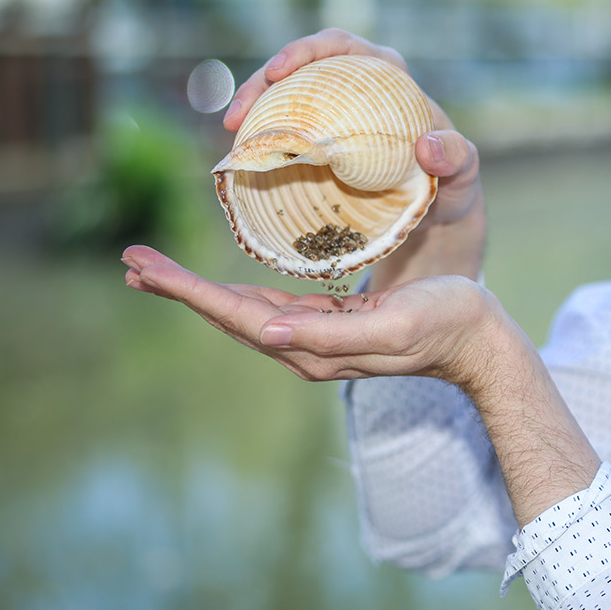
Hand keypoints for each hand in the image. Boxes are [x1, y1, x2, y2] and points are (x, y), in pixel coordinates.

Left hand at [123, 244, 600, 522]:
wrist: (479, 341)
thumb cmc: (445, 323)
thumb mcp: (393, 324)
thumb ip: (331, 335)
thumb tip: (268, 332)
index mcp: (311, 348)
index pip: (235, 316)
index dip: (186, 290)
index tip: (142, 266)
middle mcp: (303, 347)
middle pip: (227, 314)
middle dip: (178, 287)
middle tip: (131, 261)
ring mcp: (314, 338)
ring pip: (242, 311)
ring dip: (198, 290)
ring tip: (157, 270)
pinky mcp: (329, 326)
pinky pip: (269, 307)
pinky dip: (235, 292)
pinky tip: (221, 284)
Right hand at [223, 29, 485, 282]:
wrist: (436, 216)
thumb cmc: (452, 183)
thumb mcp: (463, 171)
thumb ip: (456, 156)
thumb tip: (427, 147)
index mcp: (387, 76)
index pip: (341, 45)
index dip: (306, 50)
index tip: (281, 72)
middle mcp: (353, 88)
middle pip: (299, 69)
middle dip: (262, 83)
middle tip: (239, 115)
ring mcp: (330, 116)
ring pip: (282, 100)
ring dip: (251, 111)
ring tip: (231, 134)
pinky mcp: (315, 146)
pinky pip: (281, 136)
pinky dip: (259, 143)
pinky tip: (239, 157)